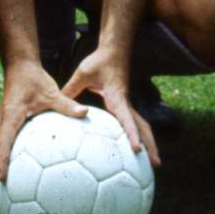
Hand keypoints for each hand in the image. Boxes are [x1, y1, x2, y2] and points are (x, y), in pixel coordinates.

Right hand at [0, 59, 87, 191]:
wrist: (21, 64)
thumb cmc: (35, 78)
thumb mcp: (52, 91)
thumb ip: (67, 105)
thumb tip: (85, 113)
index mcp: (11, 117)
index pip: (3, 143)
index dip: (1, 161)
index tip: (2, 179)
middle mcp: (3, 121)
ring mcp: (2, 121)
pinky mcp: (5, 120)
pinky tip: (7, 164)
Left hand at [63, 47, 158, 168]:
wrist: (114, 48)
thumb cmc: (99, 60)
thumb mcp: (83, 73)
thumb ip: (71, 89)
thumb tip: (58, 105)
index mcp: (118, 97)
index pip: (127, 118)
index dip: (132, 134)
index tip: (137, 150)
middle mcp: (126, 103)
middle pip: (143, 126)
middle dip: (151, 145)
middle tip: (156, 165)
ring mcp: (127, 103)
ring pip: (142, 125)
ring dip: (149, 142)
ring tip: (154, 162)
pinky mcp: (125, 104)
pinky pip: (135, 122)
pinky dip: (139, 135)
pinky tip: (137, 148)